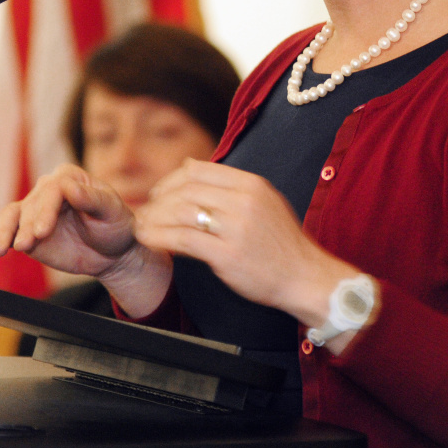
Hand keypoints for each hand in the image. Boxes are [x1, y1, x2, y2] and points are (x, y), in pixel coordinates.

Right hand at [0, 164, 135, 277]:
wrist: (110, 251)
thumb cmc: (114, 225)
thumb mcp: (111, 211)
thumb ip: (92, 199)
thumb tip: (70, 187)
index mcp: (69, 178)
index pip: (52, 188)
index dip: (45, 209)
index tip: (42, 231)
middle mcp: (47, 189)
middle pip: (31, 204)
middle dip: (26, 226)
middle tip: (27, 245)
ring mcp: (34, 210)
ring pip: (11, 216)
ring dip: (3, 233)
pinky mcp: (25, 231)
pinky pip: (6, 232)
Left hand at [134, 159, 355, 325]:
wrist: (305, 277)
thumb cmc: (282, 243)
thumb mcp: (264, 202)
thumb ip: (231, 188)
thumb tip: (190, 171)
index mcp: (251, 184)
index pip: (198, 170)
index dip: (171, 180)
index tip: (159, 193)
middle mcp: (243, 200)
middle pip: (186, 189)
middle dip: (159, 200)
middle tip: (146, 212)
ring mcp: (236, 227)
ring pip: (181, 211)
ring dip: (154, 218)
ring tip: (141, 226)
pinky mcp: (227, 255)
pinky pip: (183, 239)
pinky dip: (159, 236)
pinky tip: (148, 239)